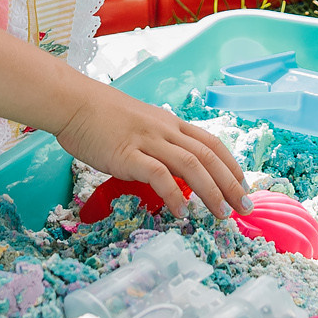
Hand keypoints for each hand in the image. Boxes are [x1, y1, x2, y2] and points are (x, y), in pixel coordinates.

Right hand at [53, 84, 248, 220]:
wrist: (72, 103)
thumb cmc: (101, 116)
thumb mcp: (140, 125)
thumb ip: (157, 144)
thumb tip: (171, 171)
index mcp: (170, 123)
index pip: (211, 143)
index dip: (231, 165)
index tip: (243, 186)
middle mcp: (165, 130)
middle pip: (208, 156)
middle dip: (230, 183)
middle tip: (244, 207)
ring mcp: (148, 141)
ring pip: (191, 165)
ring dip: (211, 192)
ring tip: (221, 214)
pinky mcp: (128, 154)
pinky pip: (159, 175)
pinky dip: (174, 196)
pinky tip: (181, 213)